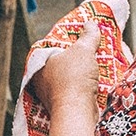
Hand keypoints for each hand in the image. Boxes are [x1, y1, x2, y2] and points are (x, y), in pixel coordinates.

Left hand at [33, 20, 101, 135]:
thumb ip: (88, 35)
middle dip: (76, 59)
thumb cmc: (74, 78)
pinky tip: (95, 82)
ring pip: (68, 79)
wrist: (77, 112)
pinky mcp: (62, 106)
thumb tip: (90, 24)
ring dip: (81, 74)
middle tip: (91, 52)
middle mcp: (41, 80)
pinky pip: (73, 91)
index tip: (80, 40)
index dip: (67, 43)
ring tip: (96, 66)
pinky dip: (83, 87)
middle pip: (61, 64)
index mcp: (40, 64)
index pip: (52, 48)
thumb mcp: (83, 50)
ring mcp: (50, 95)